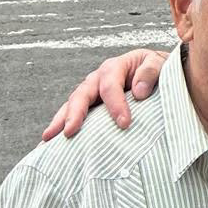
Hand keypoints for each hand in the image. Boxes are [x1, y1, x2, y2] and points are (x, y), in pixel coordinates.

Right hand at [40, 48, 168, 140]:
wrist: (154, 73)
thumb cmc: (155, 70)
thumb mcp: (158, 63)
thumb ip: (151, 72)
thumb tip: (139, 91)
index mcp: (115, 67)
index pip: (111, 86)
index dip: (116, 105)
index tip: (124, 123)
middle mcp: (98, 79)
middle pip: (82, 94)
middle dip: (75, 113)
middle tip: (69, 132)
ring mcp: (90, 93)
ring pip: (71, 105)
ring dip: (60, 121)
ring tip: (48, 139)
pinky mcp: (88, 107)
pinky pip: (71, 115)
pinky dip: (60, 127)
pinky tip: (49, 144)